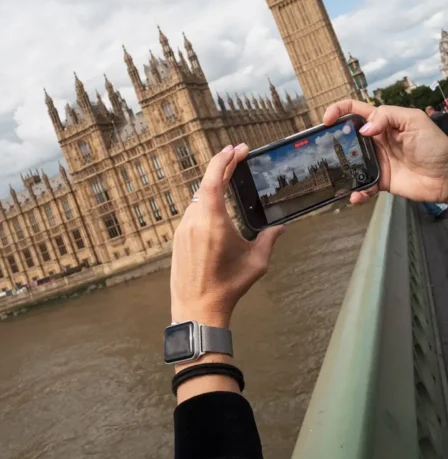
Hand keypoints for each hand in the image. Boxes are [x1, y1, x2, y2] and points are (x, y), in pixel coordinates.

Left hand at [170, 144, 284, 330]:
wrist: (196, 308)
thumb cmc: (228, 286)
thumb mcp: (256, 262)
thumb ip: (269, 239)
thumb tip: (281, 226)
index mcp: (212, 221)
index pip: (213, 180)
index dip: (223, 160)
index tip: (236, 149)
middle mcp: (194, 220)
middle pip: (205, 185)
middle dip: (221, 168)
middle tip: (237, 156)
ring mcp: (183, 229)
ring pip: (197, 199)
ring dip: (212, 186)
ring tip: (230, 178)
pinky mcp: (177, 238)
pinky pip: (192, 213)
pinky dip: (204, 203)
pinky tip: (217, 206)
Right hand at [323, 101, 447, 204]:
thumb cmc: (436, 146)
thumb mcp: (414, 120)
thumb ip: (387, 117)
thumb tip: (363, 129)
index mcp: (382, 122)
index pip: (354, 110)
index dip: (337, 110)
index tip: (327, 120)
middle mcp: (375, 140)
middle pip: (345, 137)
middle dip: (332, 141)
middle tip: (325, 149)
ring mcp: (376, 160)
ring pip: (349, 162)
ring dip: (340, 168)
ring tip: (337, 173)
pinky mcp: (379, 180)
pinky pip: (362, 185)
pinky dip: (356, 191)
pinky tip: (356, 194)